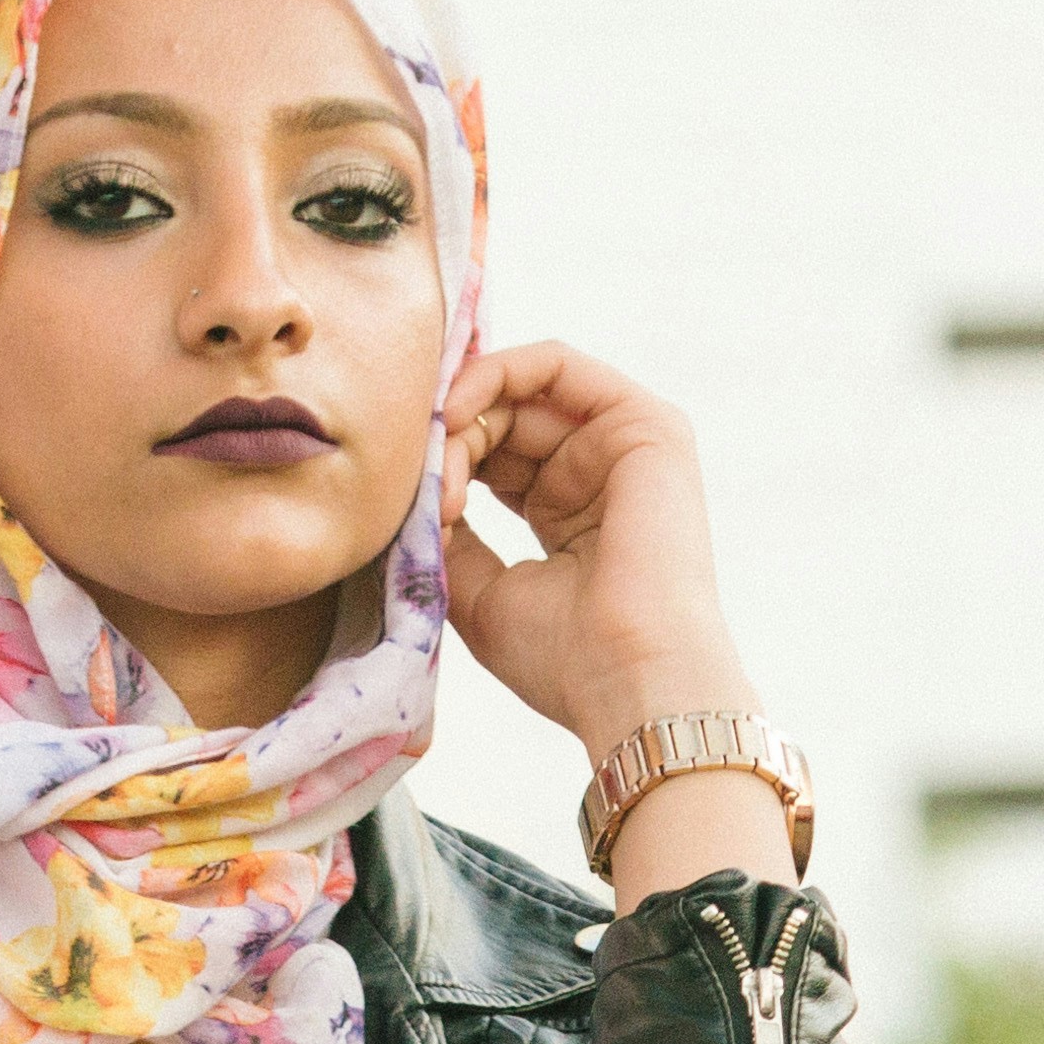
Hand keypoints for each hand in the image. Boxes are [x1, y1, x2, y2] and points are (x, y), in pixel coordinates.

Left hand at [438, 341, 746, 751]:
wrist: (630, 678)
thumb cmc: (564, 658)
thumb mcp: (477, 593)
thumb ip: (446, 534)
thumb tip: (408, 488)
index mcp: (566, 517)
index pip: (492, 457)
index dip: (440, 460)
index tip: (400, 496)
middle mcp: (597, 475)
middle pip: (502, 420)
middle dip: (448, 438)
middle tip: (418, 481)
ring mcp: (623, 447)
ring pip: (521, 392)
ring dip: (464, 412)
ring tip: (435, 448)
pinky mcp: (644, 424)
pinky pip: (558, 365)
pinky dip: (498, 373)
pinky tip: (456, 411)